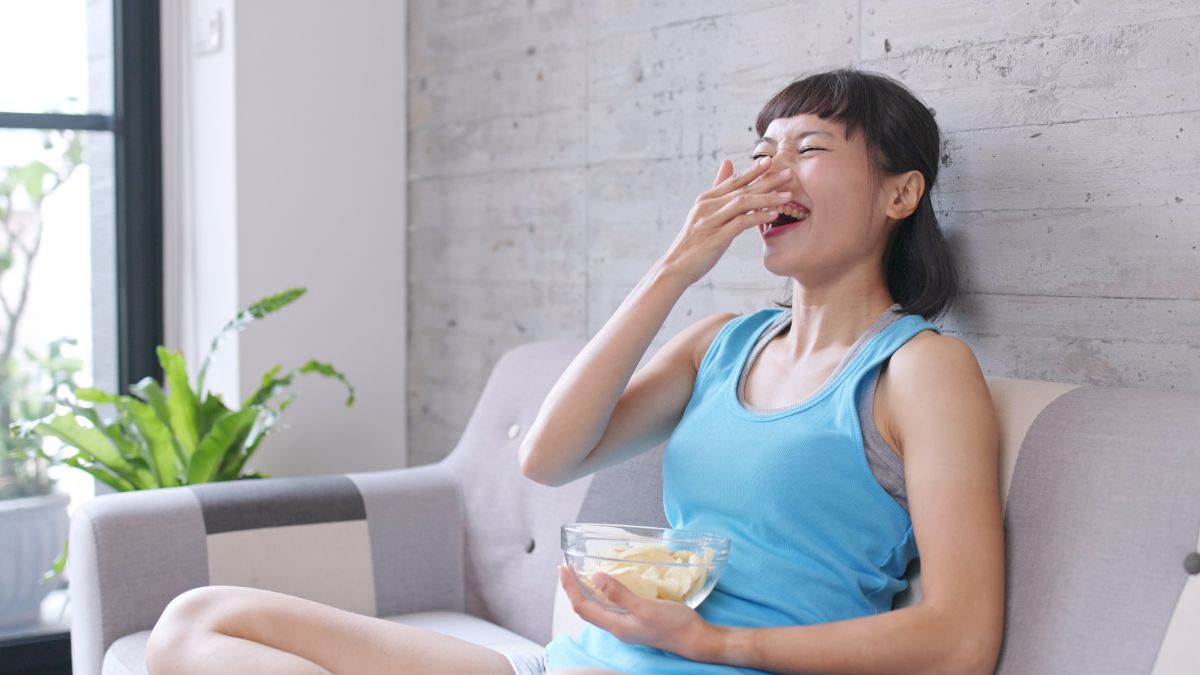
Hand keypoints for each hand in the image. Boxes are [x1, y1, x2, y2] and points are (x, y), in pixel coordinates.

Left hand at [558, 564, 714, 658]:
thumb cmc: (674, 625)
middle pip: (586, 608)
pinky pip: (612, 606)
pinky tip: (609, 582)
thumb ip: (620, 594)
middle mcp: (618, 627)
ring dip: (587, 590)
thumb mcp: (645, 607)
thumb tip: (596, 577)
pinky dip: (604, 592)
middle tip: (567, 568)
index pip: (582, 607)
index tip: (563, 567)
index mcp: (616, 626)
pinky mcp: (636, 619)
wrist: (696, 639)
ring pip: (598, 607)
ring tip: (581, 573)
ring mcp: (627, 624)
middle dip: (574, 588)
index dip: (570, 588)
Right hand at [657, 156, 792, 286]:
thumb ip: (718, 188)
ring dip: (767, 198)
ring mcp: (711, 221)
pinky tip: (773, 215)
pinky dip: (758, 217)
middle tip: (788, 173)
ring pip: (743, 203)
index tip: (772, 162)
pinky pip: (741, 223)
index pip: (734, 180)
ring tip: (788, 195)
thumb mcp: (704, 212)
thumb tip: (728, 163)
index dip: (754, 171)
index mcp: (706, 199)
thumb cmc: (693, 241)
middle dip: (767, 180)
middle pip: (742, 189)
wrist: (676, 267)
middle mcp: (708, 206)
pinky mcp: (716, 237)